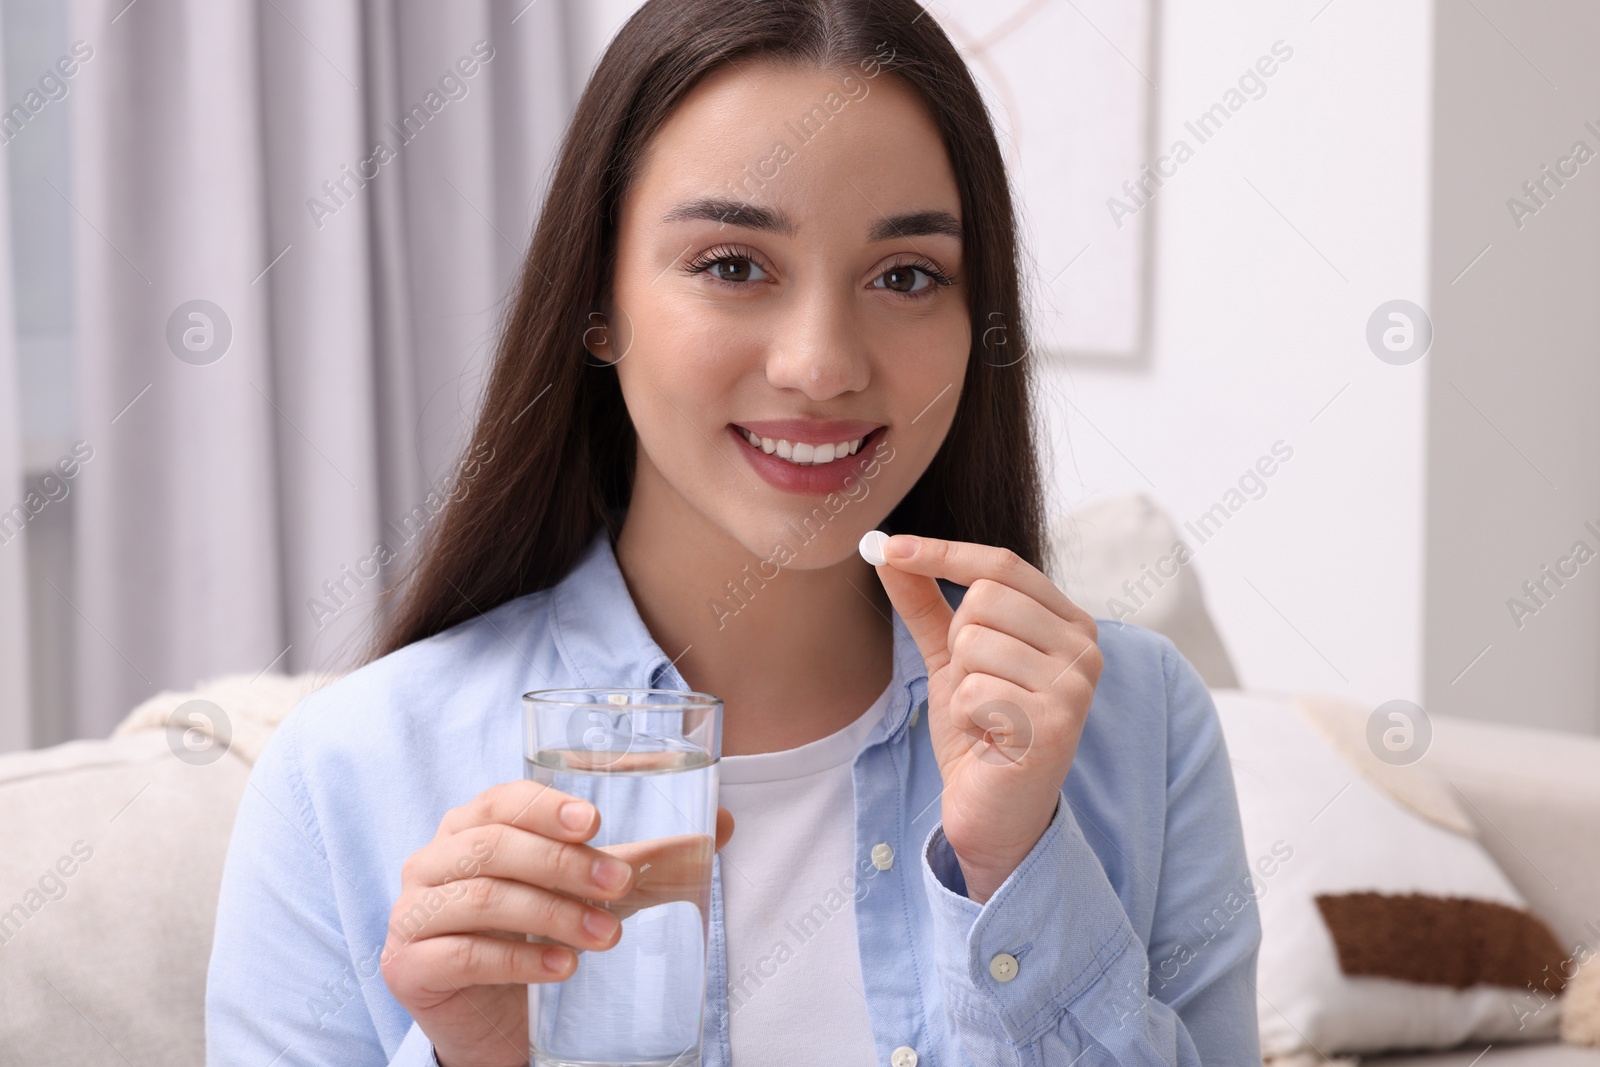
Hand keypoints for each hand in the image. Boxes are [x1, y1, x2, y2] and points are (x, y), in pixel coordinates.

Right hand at [380, 780, 733, 1066]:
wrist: (495, 1020)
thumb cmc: (539, 936)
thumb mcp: (592, 893)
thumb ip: (645, 862)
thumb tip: (722, 825)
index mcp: (471, 827)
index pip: (502, 800)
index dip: (546, 807)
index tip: (596, 823)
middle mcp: (434, 862)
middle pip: (493, 847)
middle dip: (562, 864)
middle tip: (619, 886)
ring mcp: (414, 915)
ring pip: (480, 898)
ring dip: (552, 914)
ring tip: (607, 936)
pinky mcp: (410, 967)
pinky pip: (462, 953)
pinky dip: (520, 958)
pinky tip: (564, 968)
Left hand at [870, 534, 1101, 903]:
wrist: (992, 811)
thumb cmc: (980, 732)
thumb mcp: (950, 657)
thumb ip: (927, 603)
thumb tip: (890, 552)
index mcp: (1067, 621)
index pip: (1001, 564)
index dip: (942, 552)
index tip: (888, 548)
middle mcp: (1084, 646)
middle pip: (984, 597)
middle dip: (958, 643)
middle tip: (975, 687)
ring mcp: (1076, 684)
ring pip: (974, 641)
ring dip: (961, 685)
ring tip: (985, 716)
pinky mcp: (1056, 722)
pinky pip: (974, 689)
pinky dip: (966, 716)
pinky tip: (989, 740)